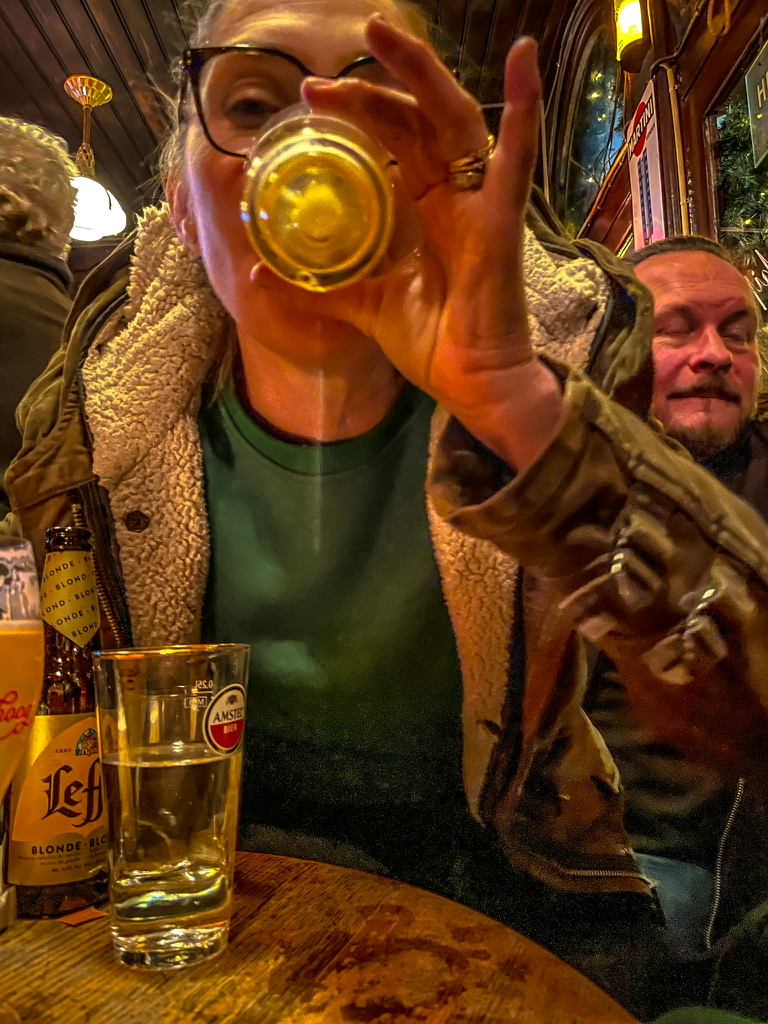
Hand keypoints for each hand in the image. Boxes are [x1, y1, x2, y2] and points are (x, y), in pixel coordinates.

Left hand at [251, 19, 565, 470]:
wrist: (473, 385)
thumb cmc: (434, 345)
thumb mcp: (364, 306)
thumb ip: (321, 286)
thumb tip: (259, 272)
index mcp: (427, 211)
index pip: (392, 144)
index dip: (356, 116)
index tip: (309, 102)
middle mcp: (455, 197)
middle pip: (415, 122)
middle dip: (371, 88)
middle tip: (319, 74)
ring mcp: (482, 203)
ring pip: (453, 120)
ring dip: (420, 75)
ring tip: (380, 33)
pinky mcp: (503, 220)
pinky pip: (517, 156)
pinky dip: (524, 106)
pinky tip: (522, 57)